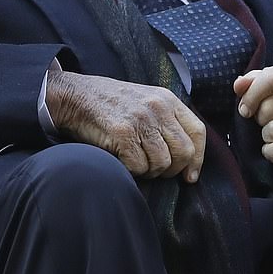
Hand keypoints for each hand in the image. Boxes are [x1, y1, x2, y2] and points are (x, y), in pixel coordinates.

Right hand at [46, 66, 205, 181]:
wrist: (75, 96)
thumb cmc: (110, 104)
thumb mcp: (146, 101)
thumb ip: (167, 121)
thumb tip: (187, 156)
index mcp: (167, 99)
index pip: (197, 132)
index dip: (197, 160)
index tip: (189, 177)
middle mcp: (158, 108)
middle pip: (184, 152)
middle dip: (172, 170)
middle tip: (157, 172)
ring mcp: (141, 120)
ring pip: (162, 163)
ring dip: (150, 172)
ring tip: (136, 162)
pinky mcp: (123, 133)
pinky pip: (140, 167)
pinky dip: (132, 171)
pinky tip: (124, 160)